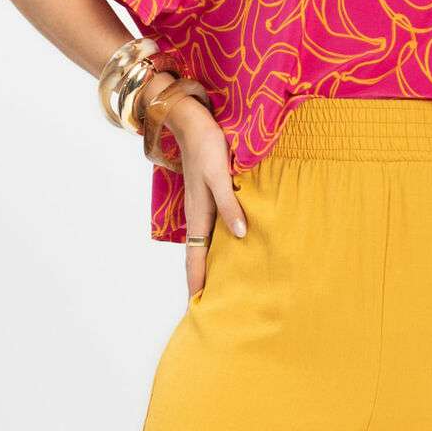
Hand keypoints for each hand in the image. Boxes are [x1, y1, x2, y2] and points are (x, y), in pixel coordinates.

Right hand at [166, 98, 248, 302]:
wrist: (193, 120)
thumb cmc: (207, 145)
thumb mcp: (219, 174)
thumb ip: (229, 204)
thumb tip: (238, 235)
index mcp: (198, 214)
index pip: (194, 258)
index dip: (196, 284)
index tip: (199, 310)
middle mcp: (198, 213)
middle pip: (199, 255)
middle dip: (204, 280)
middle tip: (216, 305)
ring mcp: (202, 204)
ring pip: (206, 241)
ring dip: (212, 262)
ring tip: (226, 282)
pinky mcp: (210, 193)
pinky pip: (213, 226)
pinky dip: (219, 241)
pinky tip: (233, 243)